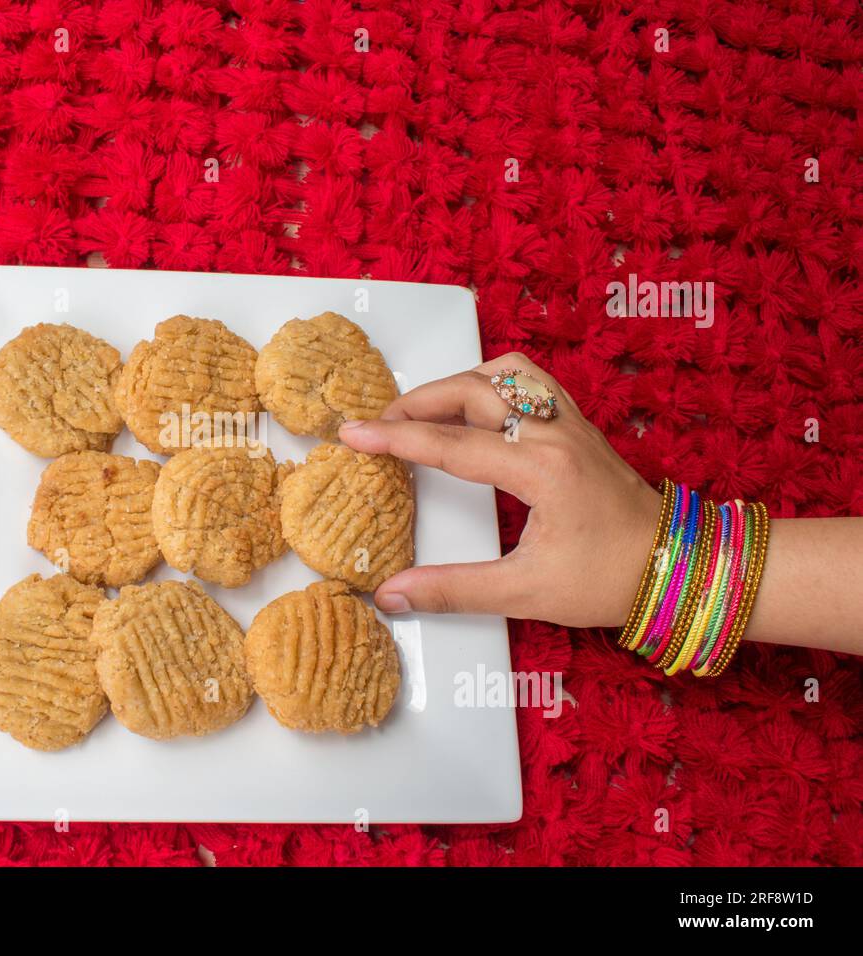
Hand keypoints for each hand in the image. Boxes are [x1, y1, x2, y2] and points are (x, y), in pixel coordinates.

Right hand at [338, 352, 662, 627]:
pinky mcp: (578, 425)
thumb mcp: (527, 592)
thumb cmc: (613, 579)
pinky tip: (473, 401)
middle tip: (378, 426)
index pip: (450, 444)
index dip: (394, 438)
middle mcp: (555, 433)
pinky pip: (528, 379)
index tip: (353, 435)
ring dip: (453, 385)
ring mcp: (570, 422)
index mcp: (541, 469)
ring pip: (501, 374)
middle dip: (416, 403)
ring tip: (419, 411)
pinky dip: (490, 380)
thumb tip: (394, 595)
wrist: (680, 567)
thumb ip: (453, 590)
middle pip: (471, 392)